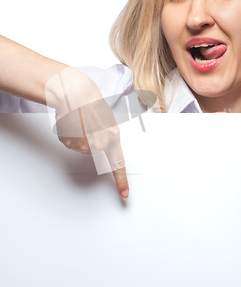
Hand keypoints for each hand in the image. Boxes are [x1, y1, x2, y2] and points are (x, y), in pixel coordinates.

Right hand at [45, 67, 128, 198]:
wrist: (74, 91)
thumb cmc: (90, 101)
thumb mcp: (106, 120)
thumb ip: (107, 136)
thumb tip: (104, 146)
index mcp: (113, 136)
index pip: (118, 164)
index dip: (122, 181)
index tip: (124, 194)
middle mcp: (100, 142)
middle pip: (93, 152)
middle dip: (89, 140)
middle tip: (86, 124)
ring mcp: (84, 143)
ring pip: (81, 148)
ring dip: (78, 137)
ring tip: (79, 121)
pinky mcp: (71, 142)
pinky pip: (70, 143)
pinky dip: (69, 135)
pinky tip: (72, 122)